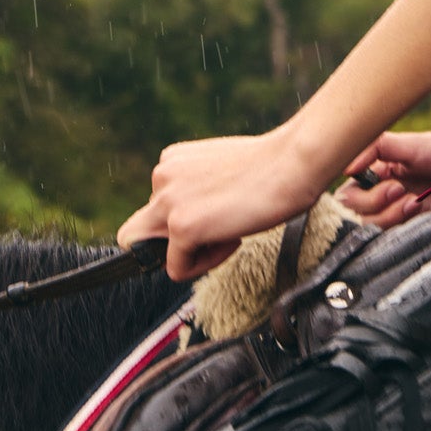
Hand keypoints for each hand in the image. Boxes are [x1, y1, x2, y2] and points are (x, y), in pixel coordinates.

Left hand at [117, 126, 325, 281]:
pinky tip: (234, 238)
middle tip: (213, 235)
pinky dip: (205, 265)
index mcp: (170, 161)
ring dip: (192, 252)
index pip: (155, 210)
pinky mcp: (180, 227)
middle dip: (173, 244)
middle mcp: (161, 177)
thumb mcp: (219, 171)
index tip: (217, 217)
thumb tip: (193, 217)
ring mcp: (168, 202)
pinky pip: (178, 269)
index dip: (184, 223)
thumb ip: (195, 190)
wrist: (292, 163)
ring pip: (158, 254)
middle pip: (138, 234)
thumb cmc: (270, 167)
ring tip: (229, 232)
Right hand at [338, 128, 430, 228]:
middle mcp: (386, 197)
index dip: (360, 196)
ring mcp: (401, 217)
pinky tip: (421, 214)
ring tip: (416, 202)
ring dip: (390, 217)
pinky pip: (393, 242)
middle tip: (402, 192)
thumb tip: (344, 167)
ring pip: (372, 230)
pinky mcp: (417, 233)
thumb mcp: (410, 143)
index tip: (388, 184)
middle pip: (355, 215)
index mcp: (381, 175)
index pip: (347, 194)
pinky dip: (400, 232)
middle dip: (374, 206)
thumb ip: (375, 148)